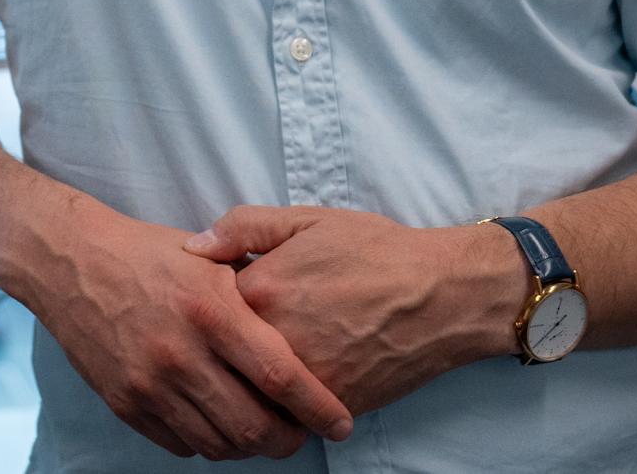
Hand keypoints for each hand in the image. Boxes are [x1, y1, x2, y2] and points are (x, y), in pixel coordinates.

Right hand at [11, 210, 354, 459]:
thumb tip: (304, 329)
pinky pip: (181, 444)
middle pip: (254, 427)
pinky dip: (207, 442)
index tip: (340, 422)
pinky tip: (215, 421)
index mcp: (211, 310)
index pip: (280, 376)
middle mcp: (180, 352)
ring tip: (259, 428)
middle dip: (288, 440)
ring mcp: (149, 383)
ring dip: (248, 446)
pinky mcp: (124, 402)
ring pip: (219, 445)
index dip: (318, 408)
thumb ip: (255, 292)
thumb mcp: (208, 258)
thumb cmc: (145, 254)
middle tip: (300, 432)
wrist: (69, 260)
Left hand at [183, 206, 520, 415]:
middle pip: (219, 357)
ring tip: (251, 368)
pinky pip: (286, 416)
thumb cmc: (376, 250)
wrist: (444, 293)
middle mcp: (275, 339)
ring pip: (248, 393)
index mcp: (260, 290)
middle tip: (225, 340)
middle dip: (217, 351)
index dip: (203, 305)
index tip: (210, 301)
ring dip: (242, 385)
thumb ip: (243, 227)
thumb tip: (191, 247)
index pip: (201, 308)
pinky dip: (278, 407)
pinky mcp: (330, 406)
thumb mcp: (307, 219)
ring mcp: (303, 379)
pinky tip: (282, 388)